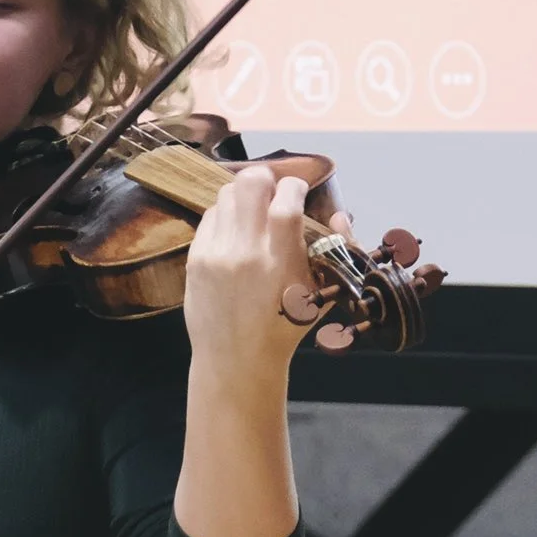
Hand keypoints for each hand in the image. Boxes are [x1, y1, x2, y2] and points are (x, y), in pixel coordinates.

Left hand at [183, 167, 353, 378]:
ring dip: (244, 195)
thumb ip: (337, 252)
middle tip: (274, 190)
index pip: (285, 202)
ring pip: (226, 194)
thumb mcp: (322, 294)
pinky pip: (209, 216)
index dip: (295, 185)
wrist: (236, 359)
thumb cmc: (286, 327)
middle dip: (266, 178)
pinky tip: (236, 230)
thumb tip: (340, 214)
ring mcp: (216, 254)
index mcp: (280, 263)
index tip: (299, 189)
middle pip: (249, 184)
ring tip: (255, 210)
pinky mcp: (195, 258)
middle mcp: (245, 253)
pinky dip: (225, 215)